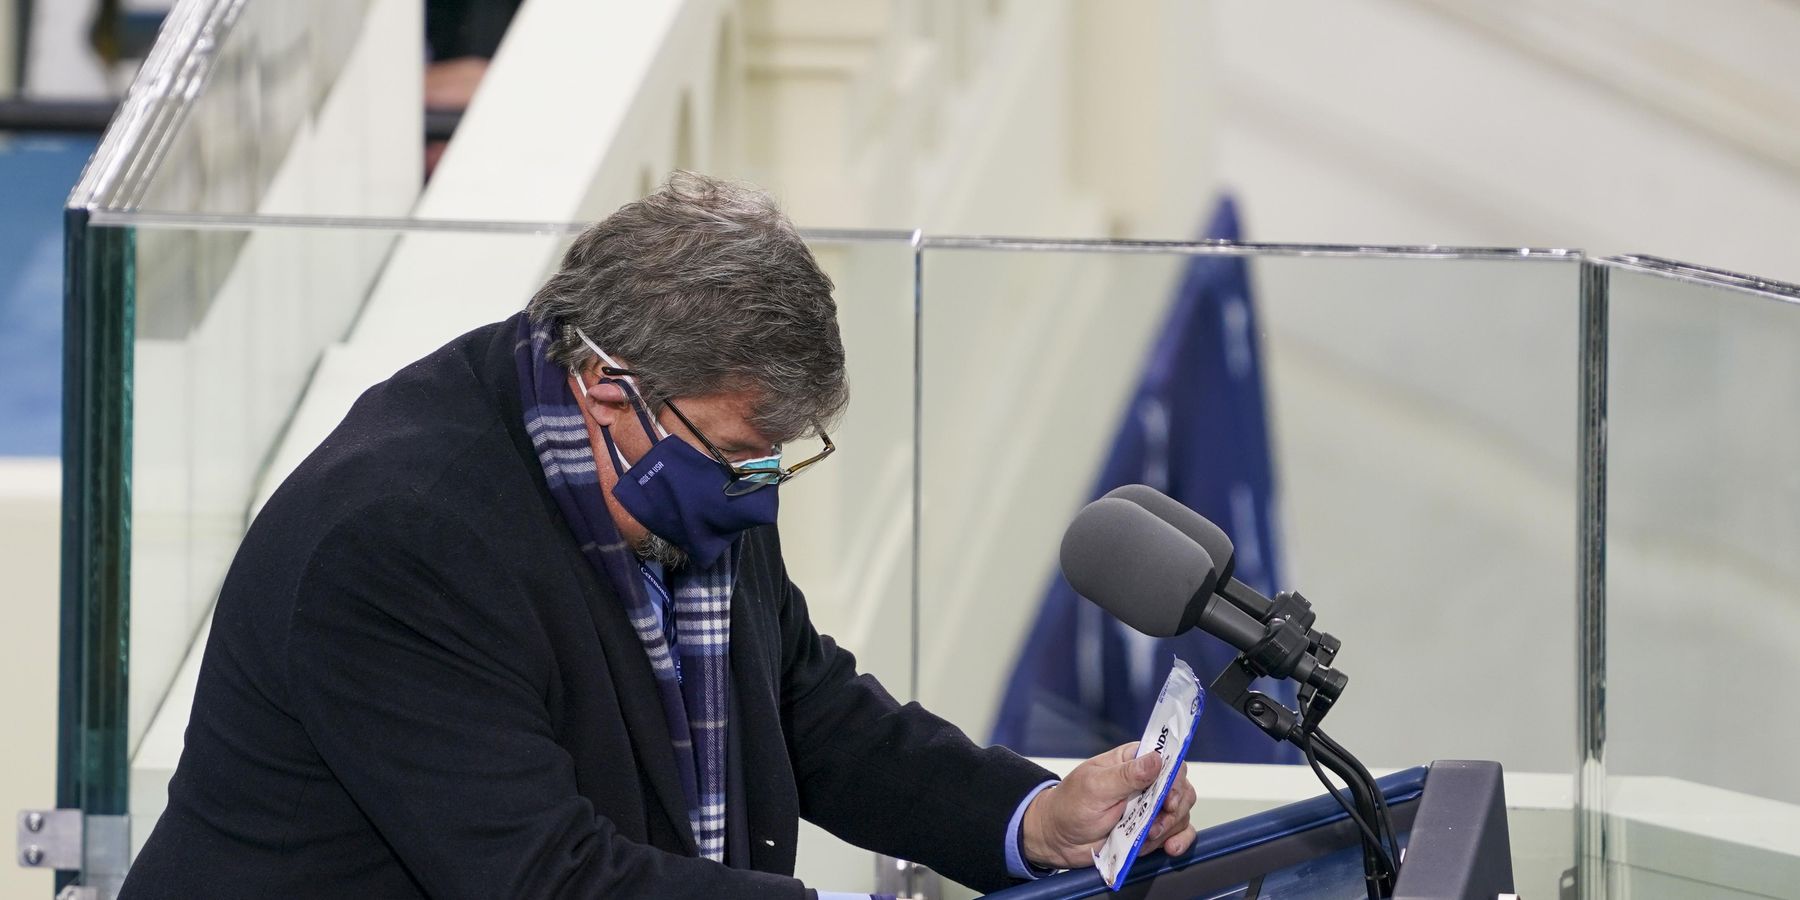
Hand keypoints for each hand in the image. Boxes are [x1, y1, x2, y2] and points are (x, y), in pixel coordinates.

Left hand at [1020, 742, 1197, 869]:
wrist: (1058, 840)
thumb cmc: (1070, 806)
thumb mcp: (1095, 787)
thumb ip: (1126, 775)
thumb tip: (1156, 760)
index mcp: (1132, 762)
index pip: (1168, 760)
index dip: (1175, 778)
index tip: (1168, 797)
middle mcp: (1147, 783)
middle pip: (1181, 789)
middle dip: (1175, 807)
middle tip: (1157, 821)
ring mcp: (1150, 808)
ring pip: (1181, 813)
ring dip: (1170, 827)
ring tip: (1148, 837)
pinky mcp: (1151, 832)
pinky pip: (1178, 833)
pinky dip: (1179, 840)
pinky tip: (1170, 848)